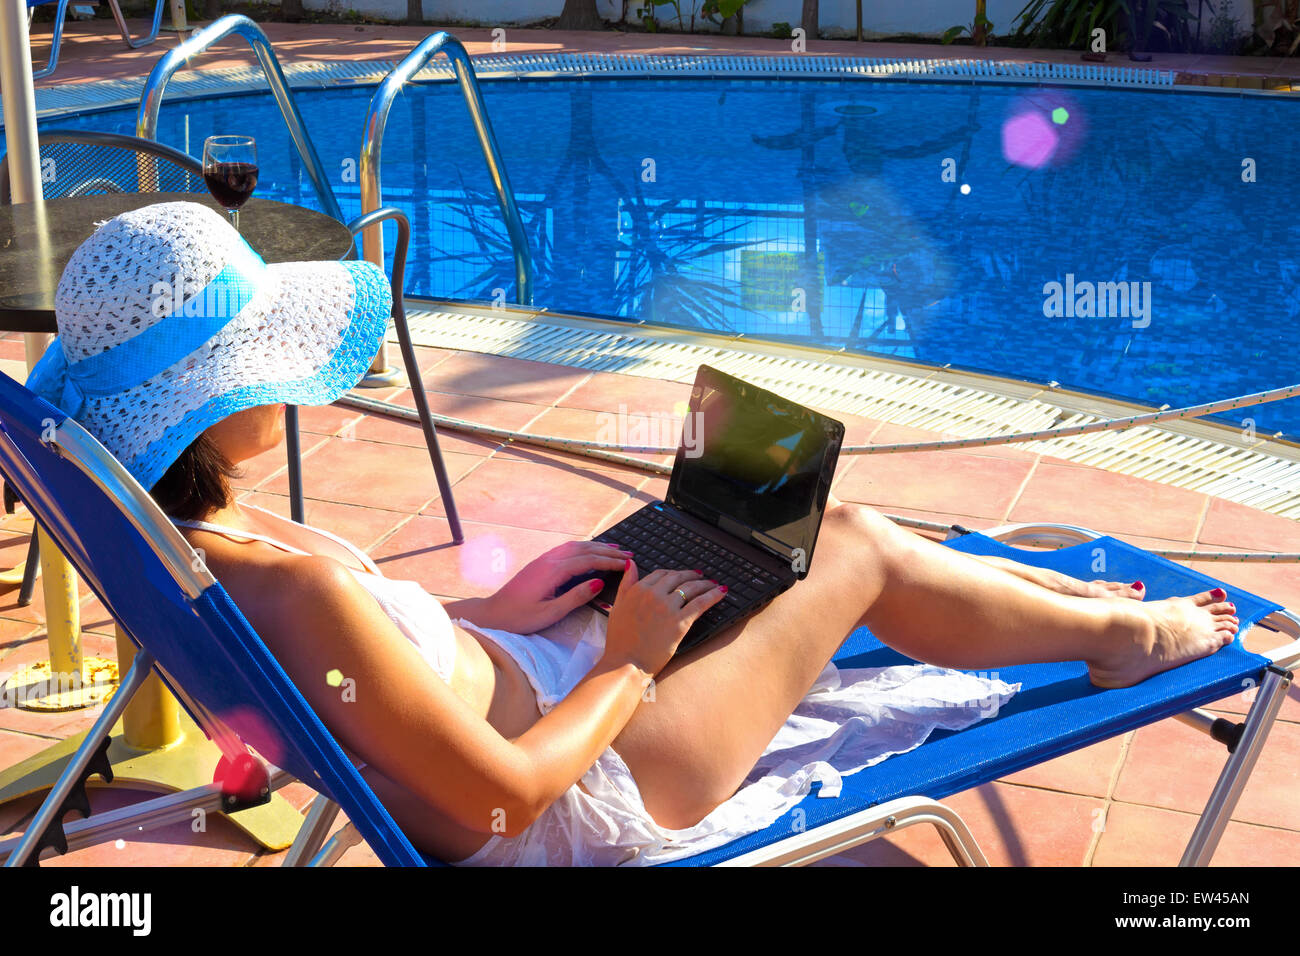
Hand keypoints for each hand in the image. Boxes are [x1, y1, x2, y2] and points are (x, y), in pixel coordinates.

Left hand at [483, 541, 632, 633]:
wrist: (492, 614)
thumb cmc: (519, 617)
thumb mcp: (549, 613)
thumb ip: (575, 598)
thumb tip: (597, 583)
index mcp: (552, 572)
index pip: (588, 561)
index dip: (609, 562)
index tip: (627, 564)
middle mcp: (548, 560)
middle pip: (583, 550)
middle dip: (607, 551)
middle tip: (628, 555)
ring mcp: (543, 560)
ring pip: (575, 546)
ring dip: (596, 546)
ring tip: (615, 550)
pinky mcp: (539, 563)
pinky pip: (566, 549)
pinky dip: (583, 548)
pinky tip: (590, 551)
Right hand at [602, 561, 725, 676]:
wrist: (627, 663)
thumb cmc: (620, 640)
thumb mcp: (617, 606)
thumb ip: (626, 583)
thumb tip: (632, 563)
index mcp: (638, 590)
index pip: (661, 574)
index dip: (674, 573)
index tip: (682, 575)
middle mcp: (653, 594)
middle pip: (678, 578)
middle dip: (692, 575)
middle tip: (701, 576)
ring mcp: (668, 607)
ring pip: (691, 588)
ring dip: (705, 584)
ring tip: (713, 584)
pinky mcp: (680, 622)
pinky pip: (701, 603)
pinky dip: (713, 595)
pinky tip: (721, 592)